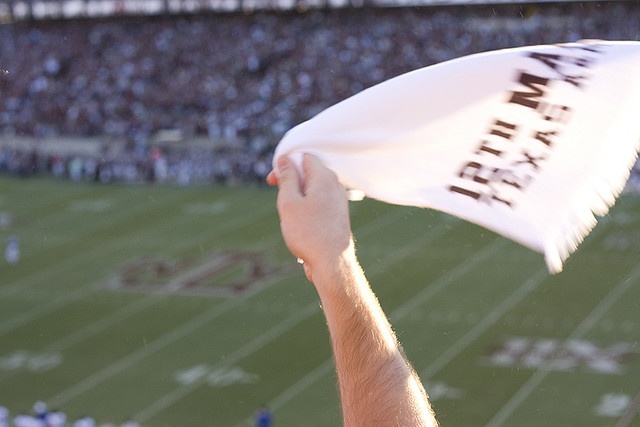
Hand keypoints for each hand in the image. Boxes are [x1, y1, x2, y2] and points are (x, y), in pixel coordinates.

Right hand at [267, 154, 352, 281]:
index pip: (303, 156)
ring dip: (297, 197)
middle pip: (309, 172)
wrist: (332, 263)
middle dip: (291, 181)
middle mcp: (335, 185)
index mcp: (324, 177)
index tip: (273, 180)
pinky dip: (307, 208)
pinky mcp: (337, 214)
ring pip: (312, 189)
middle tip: (278, 199)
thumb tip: (285, 160)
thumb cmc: (309, 233)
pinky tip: (301, 225)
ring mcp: (338, 200)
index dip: (286, 164)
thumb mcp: (289, 202)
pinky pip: (319, 202)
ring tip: (290, 216)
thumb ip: (287, 178)